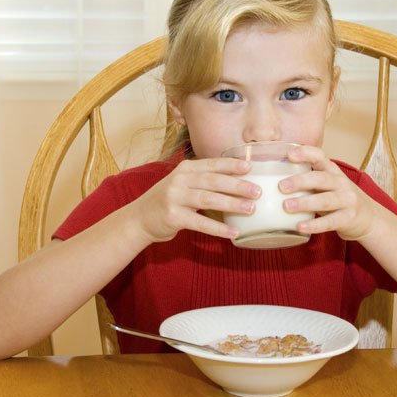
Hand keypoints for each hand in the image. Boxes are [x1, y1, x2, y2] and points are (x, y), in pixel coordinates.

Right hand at [129, 158, 261, 242]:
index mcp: (185, 169)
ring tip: (250, 209)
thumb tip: (239, 183)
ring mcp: (175, 198)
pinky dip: (219, 228)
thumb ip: (204, 181)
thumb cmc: (168, 201)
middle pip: (213, 181)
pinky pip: (201, 223)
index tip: (250, 168)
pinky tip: (233, 233)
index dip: (232, 165)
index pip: (212, 164)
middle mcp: (179, 180)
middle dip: (237, 185)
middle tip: (257, 191)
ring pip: (209, 200)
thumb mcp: (183, 184)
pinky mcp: (173, 217)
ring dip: (232, 204)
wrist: (139, 218)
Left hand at [279, 145, 376, 240]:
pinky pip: (330, 222)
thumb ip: (306, 179)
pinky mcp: (348, 218)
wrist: (368, 218)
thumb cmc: (337, 198)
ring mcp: (347, 200)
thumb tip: (269, 178)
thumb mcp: (326, 184)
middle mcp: (341, 182)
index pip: (320, 156)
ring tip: (286, 206)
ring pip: (325, 200)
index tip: (289, 154)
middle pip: (320, 178)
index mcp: (332, 171)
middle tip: (280, 186)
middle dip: (300, 181)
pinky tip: (299, 227)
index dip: (306, 153)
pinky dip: (314, 225)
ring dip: (304, 203)